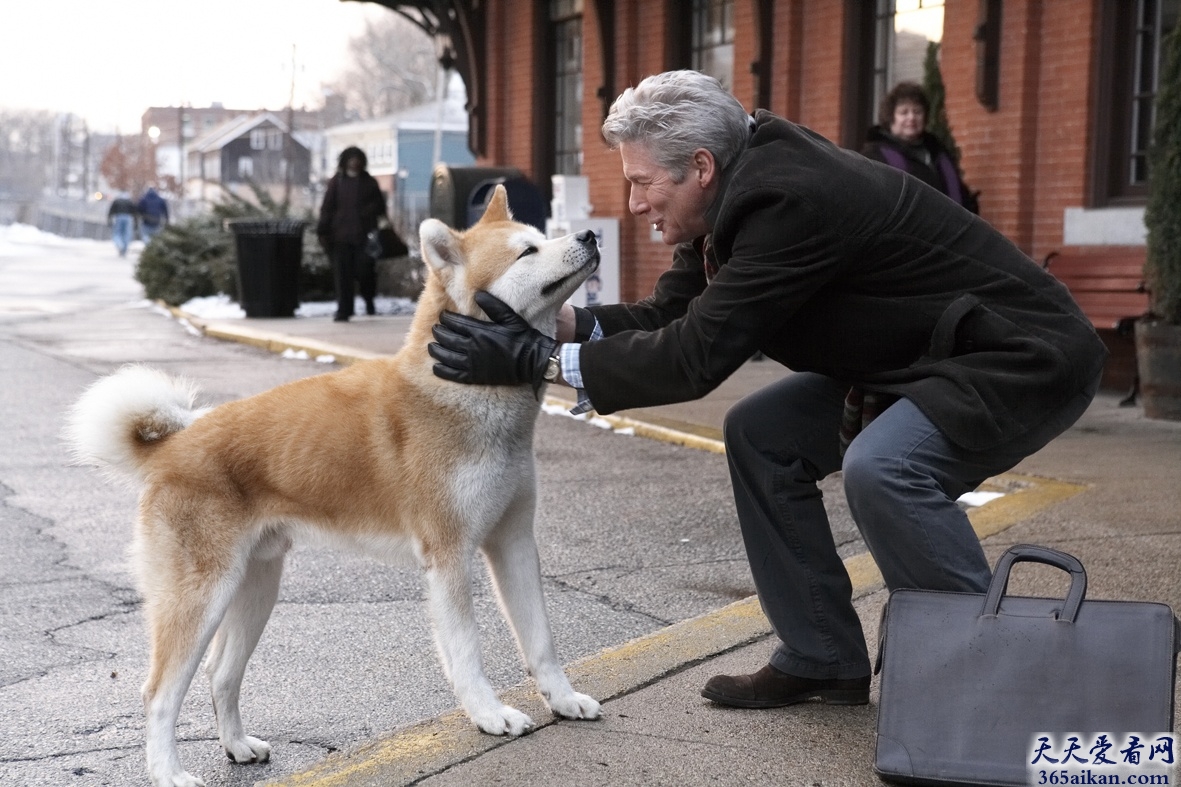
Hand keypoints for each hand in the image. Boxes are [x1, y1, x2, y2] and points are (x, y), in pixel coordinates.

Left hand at [429, 291, 557, 394]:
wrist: (532, 360)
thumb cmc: (522, 336)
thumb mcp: (509, 317)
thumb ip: (493, 305)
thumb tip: (477, 294)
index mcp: (480, 331)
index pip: (455, 322)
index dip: (446, 318)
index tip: (442, 316)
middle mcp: (473, 347)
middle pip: (447, 338)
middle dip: (439, 333)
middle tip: (436, 330)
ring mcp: (473, 363)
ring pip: (446, 356)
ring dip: (436, 350)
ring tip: (432, 347)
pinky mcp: (475, 376)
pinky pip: (453, 374)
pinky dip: (442, 370)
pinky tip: (436, 367)